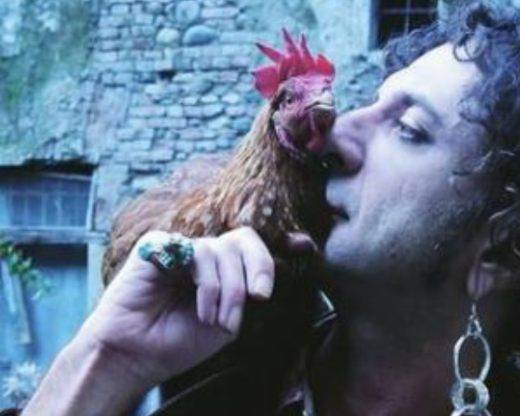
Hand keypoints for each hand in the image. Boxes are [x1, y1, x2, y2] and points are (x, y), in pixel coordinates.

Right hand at [77, 227, 316, 386]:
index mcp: (221, 270)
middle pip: (245, 238)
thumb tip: (276, 271)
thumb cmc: (179, 342)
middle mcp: (203, 255)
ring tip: (217, 319)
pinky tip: (202, 310)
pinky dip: (209, 285)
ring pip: (224, 249)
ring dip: (230, 290)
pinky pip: (199, 252)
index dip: (280, 244)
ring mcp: (181, 248)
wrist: (136, 356)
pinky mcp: (158, 245)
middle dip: (260, 266)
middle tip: (260, 296)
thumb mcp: (228, 321)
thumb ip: (249, 294)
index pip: (253, 248)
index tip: (305, 246)